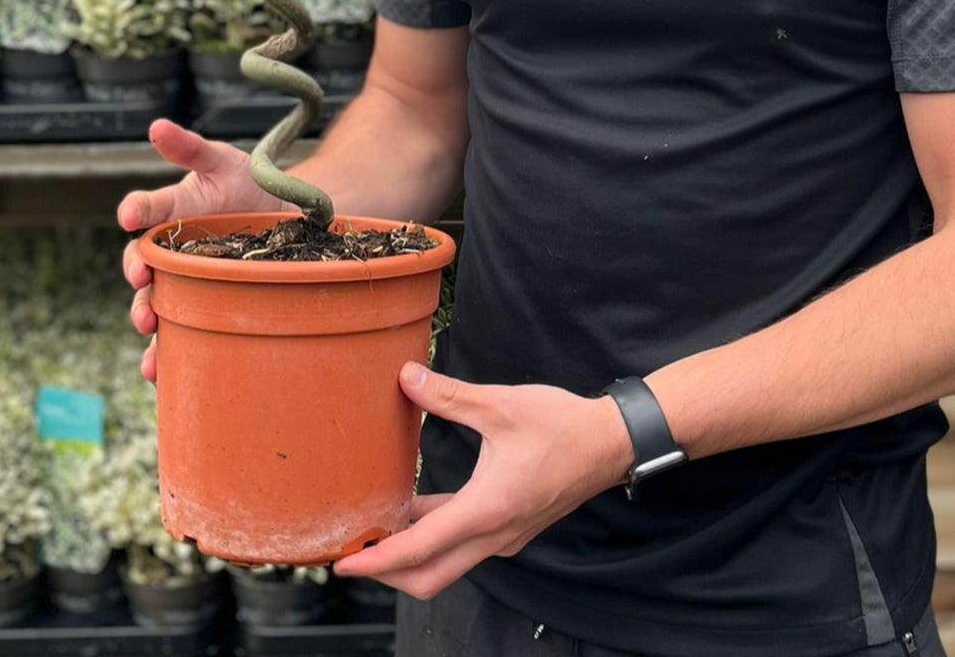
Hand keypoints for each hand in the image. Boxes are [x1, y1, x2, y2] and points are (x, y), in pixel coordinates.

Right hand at [117, 118, 288, 380]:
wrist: (288, 221)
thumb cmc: (248, 186)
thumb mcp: (222, 162)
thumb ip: (190, 148)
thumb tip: (156, 125)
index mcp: (171, 215)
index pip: (145, 212)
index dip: (137, 211)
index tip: (131, 214)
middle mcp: (171, 254)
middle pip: (143, 268)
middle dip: (137, 278)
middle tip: (142, 283)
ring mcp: (186, 285)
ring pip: (155, 307)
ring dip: (146, 320)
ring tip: (147, 330)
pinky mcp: (204, 312)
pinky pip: (180, 337)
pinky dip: (166, 355)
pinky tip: (159, 370)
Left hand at [332, 364, 633, 599]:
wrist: (610, 443)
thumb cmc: (561, 425)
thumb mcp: (500, 405)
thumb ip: (448, 396)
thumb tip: (406, 378)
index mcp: (487, 510)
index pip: (419, 550)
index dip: (377, 560)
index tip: (344, 562)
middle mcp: (494, 535)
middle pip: (429, 576)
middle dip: (388, 573)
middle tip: (352, 553)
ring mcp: (505, 536)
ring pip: (448, 565)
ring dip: (410, 557)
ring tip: (375, 532)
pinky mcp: (512, 527)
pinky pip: (464, 545)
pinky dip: (435, 538)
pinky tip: (415, 509)